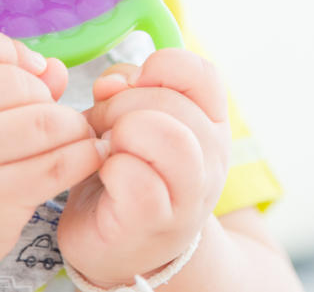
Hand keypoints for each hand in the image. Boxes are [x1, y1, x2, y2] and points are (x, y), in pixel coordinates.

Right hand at [0, 24, 107, 280]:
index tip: (24, 75)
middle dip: (44, 95)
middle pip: (18, 81)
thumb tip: (55, 68)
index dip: (12, 53)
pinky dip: (82, 155)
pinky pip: (57, 165)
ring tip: (70, 135)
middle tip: (45, 116)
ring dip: (70, 125)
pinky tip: (83, 156)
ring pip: (45, 121)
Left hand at [57, 48, 232, 286]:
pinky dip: (110, 168)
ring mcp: (187, 196)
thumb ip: (125, 90)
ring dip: (121, 132)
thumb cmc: (125, 174)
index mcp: (209, 125)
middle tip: (101, 125)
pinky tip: (104, 177)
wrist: (119, 246)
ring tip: (106, 149)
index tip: (133, 84)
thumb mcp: (130, 118)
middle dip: (121, 103)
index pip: (204, 75)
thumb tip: (112, 83)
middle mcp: (211, 159)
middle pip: (173, 102)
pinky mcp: (152, 224)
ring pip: (168, 137)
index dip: (162, 67)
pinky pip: (135, 178)